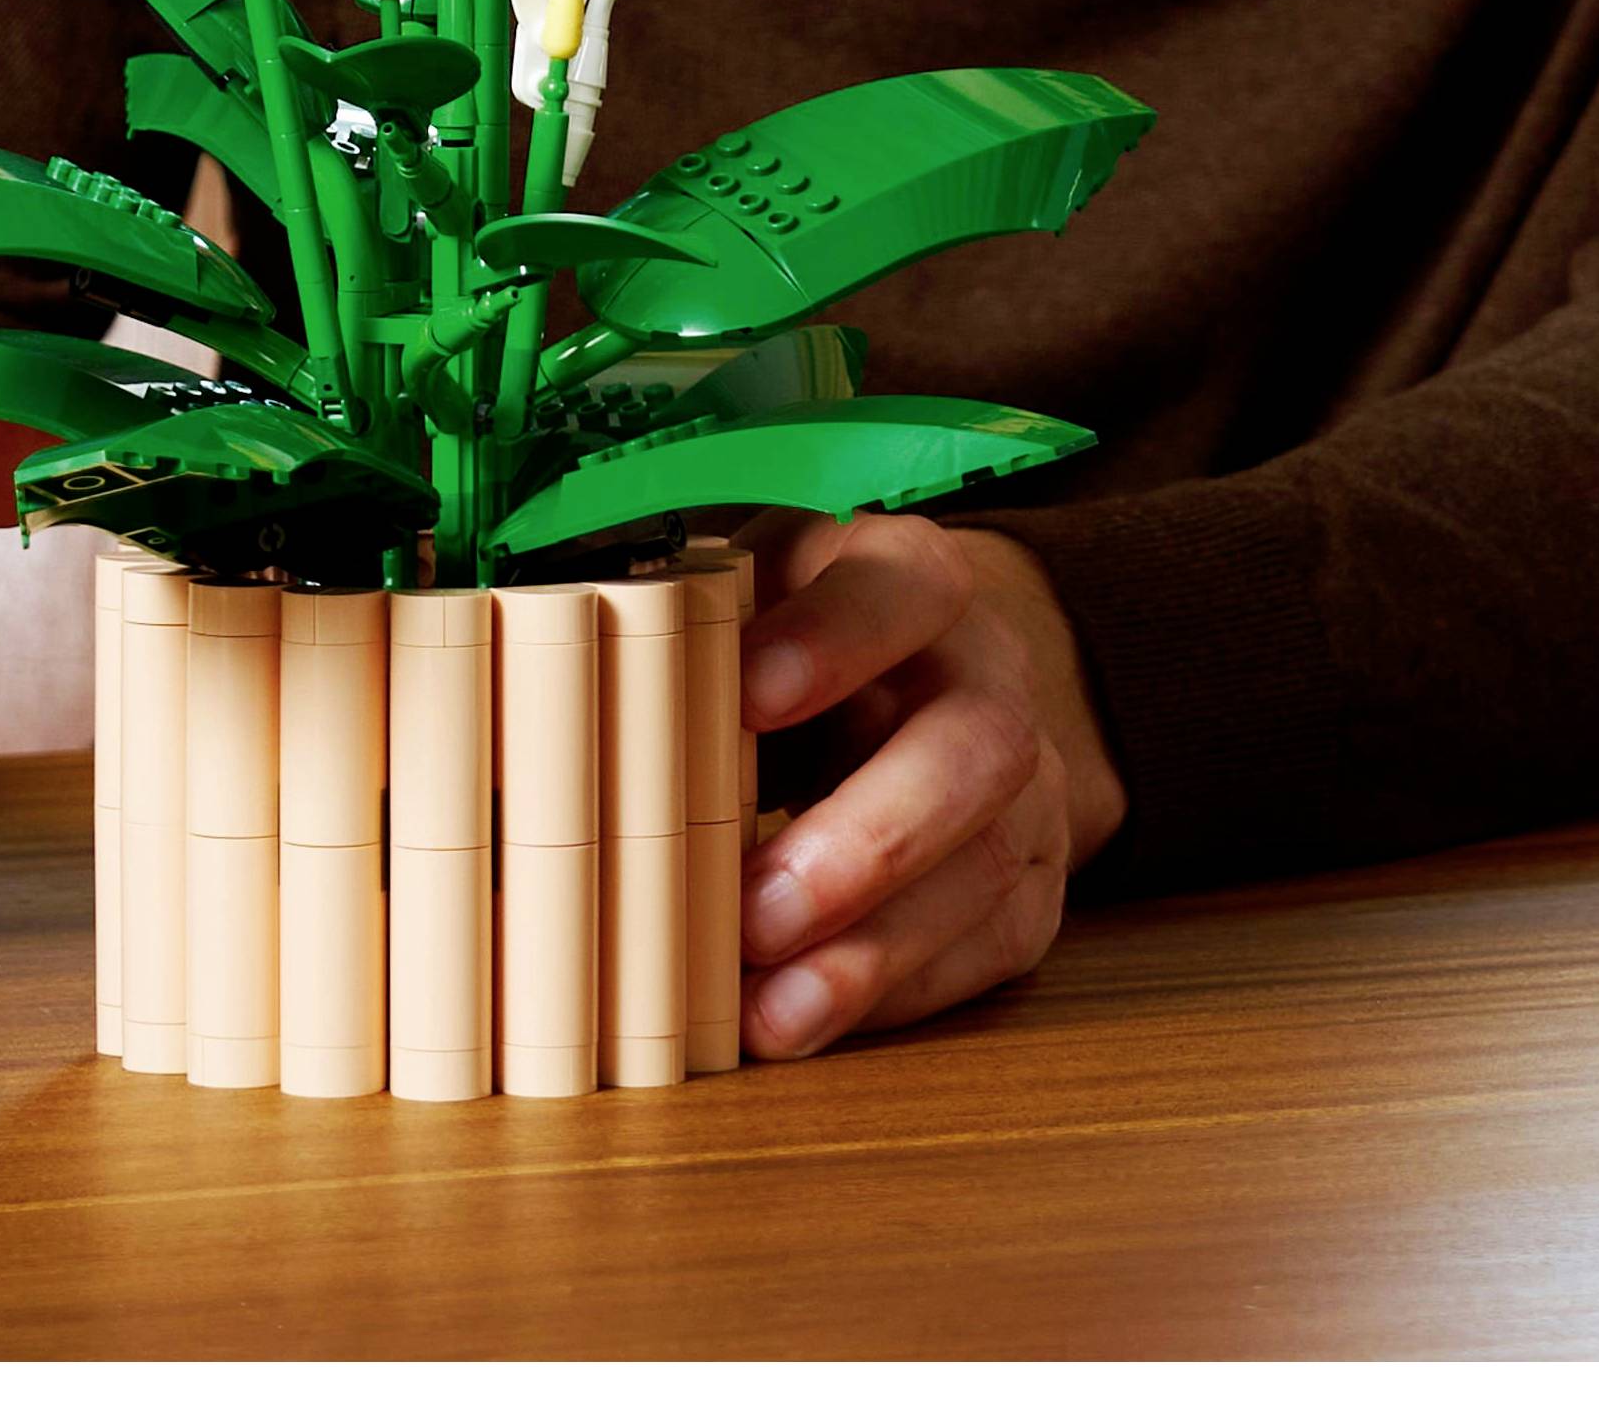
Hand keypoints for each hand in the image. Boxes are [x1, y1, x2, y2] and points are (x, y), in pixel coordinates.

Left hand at [734, 514, 1125, 1057]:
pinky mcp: (1029, 881)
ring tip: (767, 1009)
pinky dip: (890, 997)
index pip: (905, 584)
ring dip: (873, 950)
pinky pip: (986, 948)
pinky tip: (802, 1021)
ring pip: (987, 865)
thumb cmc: (787, 634)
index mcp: (909, 575)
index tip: (748, 697)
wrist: (917, 674)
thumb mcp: (743, 592)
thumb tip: (568, 705)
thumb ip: (686, 628)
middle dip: (866, 843)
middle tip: (755, 911)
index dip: (837, 640)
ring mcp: (1025, 784)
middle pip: (976, 747)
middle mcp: (986, 673)